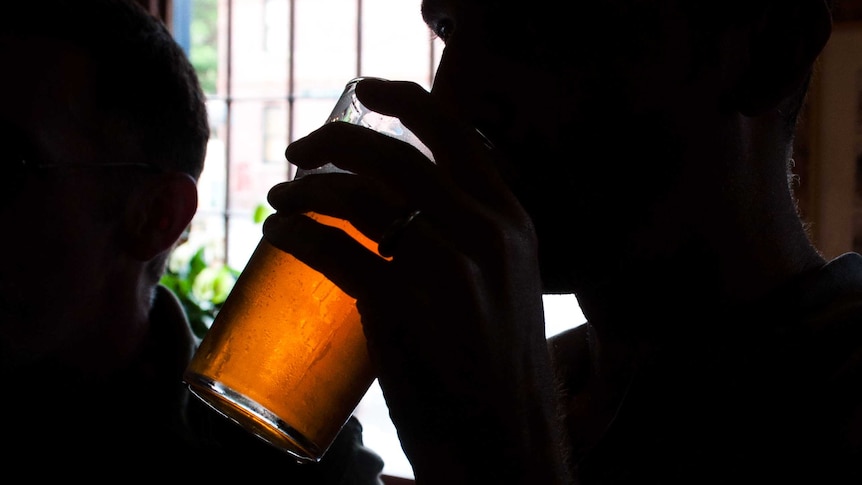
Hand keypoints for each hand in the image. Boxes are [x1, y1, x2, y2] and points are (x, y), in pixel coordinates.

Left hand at [265, 78, 567, 482]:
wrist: (505, 441)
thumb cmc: (495, 368)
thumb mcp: (500, 284)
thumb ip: (461, 239)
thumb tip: (392, 212)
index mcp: (511, 219)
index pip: (456, 134)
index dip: (405, 99)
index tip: (365, 90)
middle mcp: (486, 231)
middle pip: (394, 154)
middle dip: (334, 141)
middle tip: (297, 151)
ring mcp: (448, 266)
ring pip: (359, 196)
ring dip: (305, 189)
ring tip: (278, 200)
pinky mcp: (406, 306)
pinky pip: (335, 249)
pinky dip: (297, 234)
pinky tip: (280, 235)